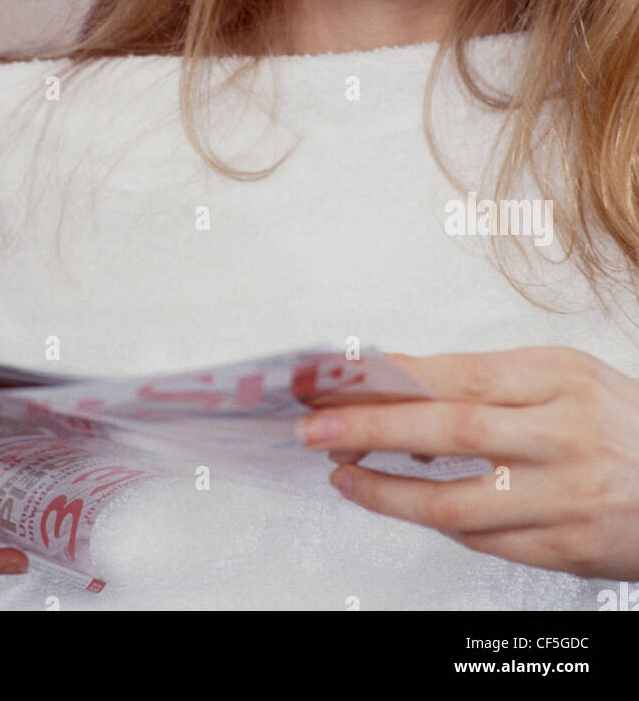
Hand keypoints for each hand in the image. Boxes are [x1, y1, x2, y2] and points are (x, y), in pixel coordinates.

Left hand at [297, 346, 638, 577]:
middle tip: (316, 429)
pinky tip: (407, 505)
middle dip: (370, 430)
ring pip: (454, 501)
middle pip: (448, 430)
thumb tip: (401, 382)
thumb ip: (492, 381)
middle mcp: (563, 436)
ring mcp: (566, 497)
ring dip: (386, 491)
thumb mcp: (567, 379)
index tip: (338, 381)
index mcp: (561, 378)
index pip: (458, 376)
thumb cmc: (622, 426)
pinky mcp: (566, 548)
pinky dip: (437, 523)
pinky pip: (482, 540)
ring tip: (345, 477)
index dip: (391, 381)